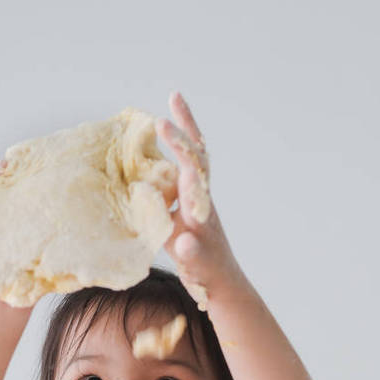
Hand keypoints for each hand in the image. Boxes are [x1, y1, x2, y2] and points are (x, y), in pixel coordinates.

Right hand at [155, 92, 242, 307]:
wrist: (222, 283)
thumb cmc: (207, 277)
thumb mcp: (196, 268)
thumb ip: (190, 255)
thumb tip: (185, 242)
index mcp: (200, 207)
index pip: (190, 168)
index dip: (178, 144)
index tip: (161, 123)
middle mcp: (201, 198)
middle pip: (197, 153)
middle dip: (186, 126)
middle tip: (174, 97)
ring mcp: (197, 201)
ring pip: (190, 161)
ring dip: (181, 137)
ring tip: (166, 116)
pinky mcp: (190, 208)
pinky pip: (180, 176)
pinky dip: (171, 159)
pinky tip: (157, 155)